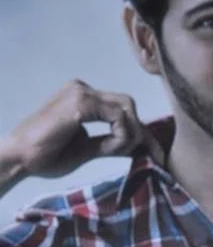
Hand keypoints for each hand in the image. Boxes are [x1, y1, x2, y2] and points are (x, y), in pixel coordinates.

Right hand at [0, 80, 163, 187]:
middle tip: (140, 156)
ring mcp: (80, 93)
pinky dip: (122, 136)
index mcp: (84, 98)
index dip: (142, 133)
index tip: (157, 156)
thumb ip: (109, 144)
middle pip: (129, 105)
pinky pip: (117, 118)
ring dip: (130, 135)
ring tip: (116, 153)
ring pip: (126, 110)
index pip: (122, 108)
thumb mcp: (86, 149)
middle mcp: (83, 89)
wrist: (20, 157)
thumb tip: (135, 147)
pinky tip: (112, 149)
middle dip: (140, 133)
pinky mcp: (79, 104)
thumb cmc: (46, 155)